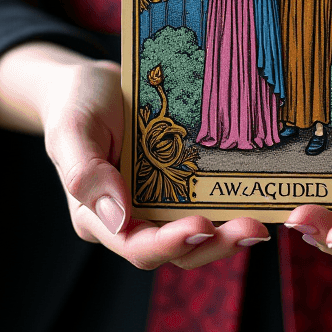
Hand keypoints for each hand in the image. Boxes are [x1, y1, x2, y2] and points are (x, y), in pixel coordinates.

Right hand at [0, 41, 269, 267]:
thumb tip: (117, 219)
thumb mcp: (71, 129)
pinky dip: (230, 202)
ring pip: (197, 231)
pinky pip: (206, 199)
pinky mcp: (178, 181)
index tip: (201, 227)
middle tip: (252, 229)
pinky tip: (257, 195)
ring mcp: (157, 201)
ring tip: (260, 222)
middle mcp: (131, 217)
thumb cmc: (74, 104)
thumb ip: (85, 173)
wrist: (91, 83)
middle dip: (215, 244)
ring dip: (229, 232)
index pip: (137, 245)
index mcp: (98, 217)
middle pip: (176, 248)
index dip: (171, 243)